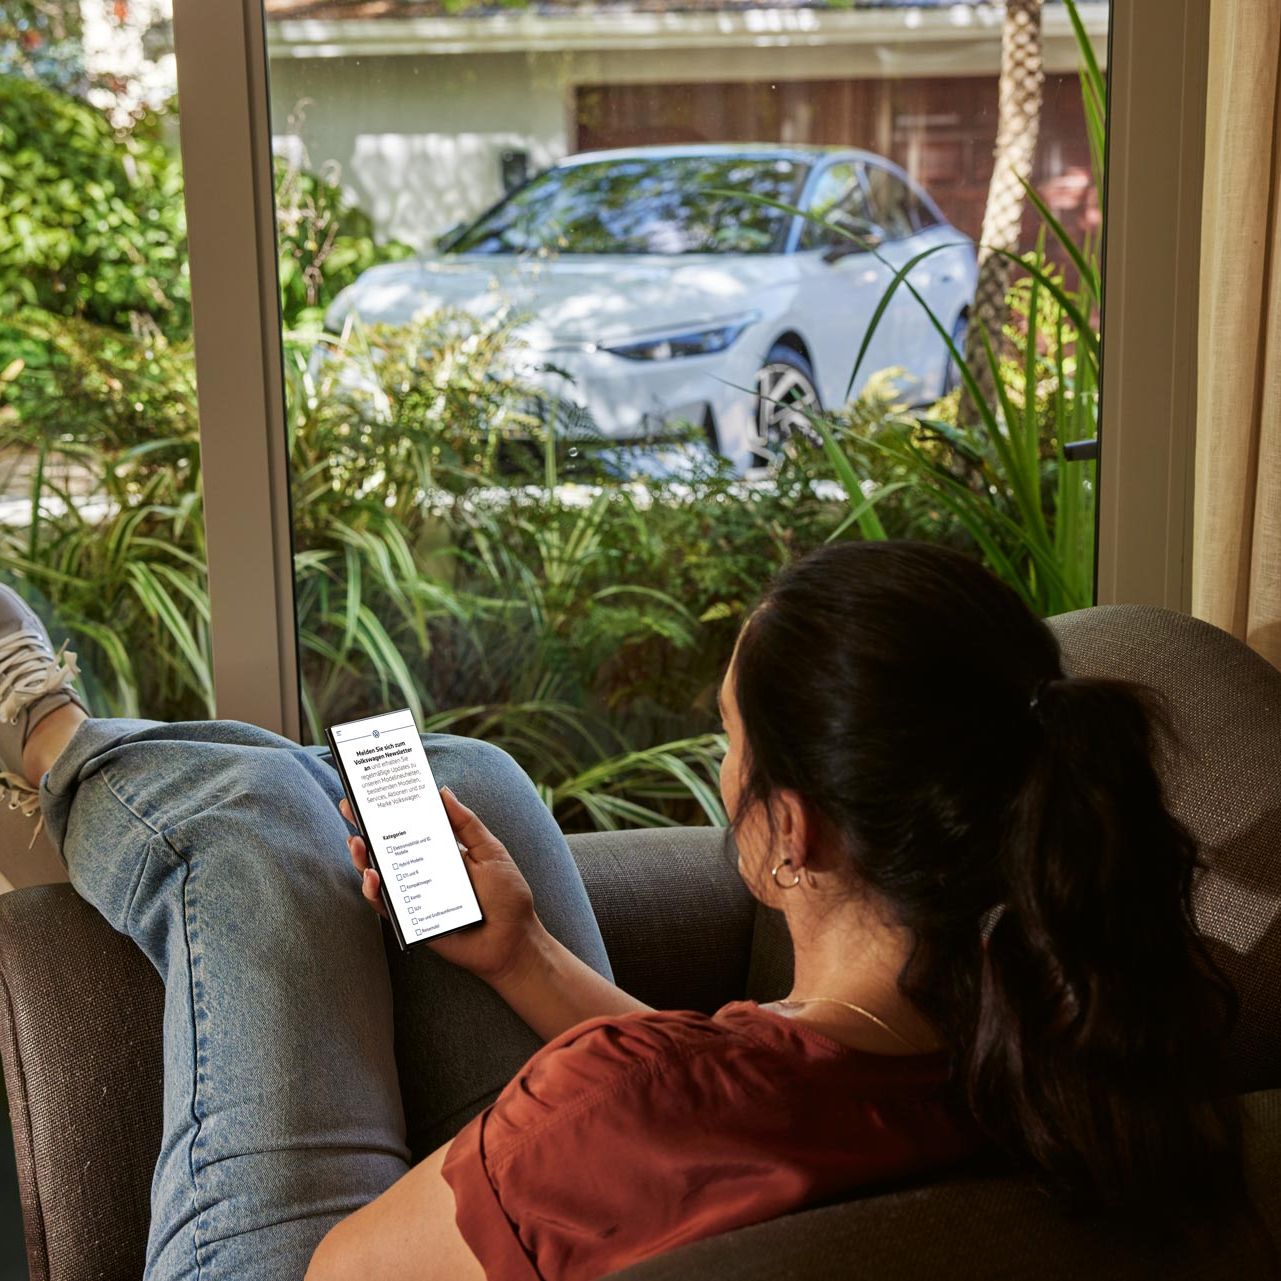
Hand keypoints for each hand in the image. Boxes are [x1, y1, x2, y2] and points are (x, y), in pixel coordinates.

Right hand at [339, 786, 540, 981]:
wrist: (515, 939)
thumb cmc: (507, 896)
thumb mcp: (490, 851)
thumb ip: (466, 824)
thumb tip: (442, 791)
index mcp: (440, 852)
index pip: (409, 827)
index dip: (388, 811)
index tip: (370, 791)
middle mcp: (423, 872)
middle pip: (386, 850)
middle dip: (364, 829)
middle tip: (350, 808)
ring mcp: (415, 897)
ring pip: (379, 877)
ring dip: (363, 860)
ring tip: (357, 842)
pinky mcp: (412, 921)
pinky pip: (386, 907)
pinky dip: (375, 892)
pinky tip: (373, 878)